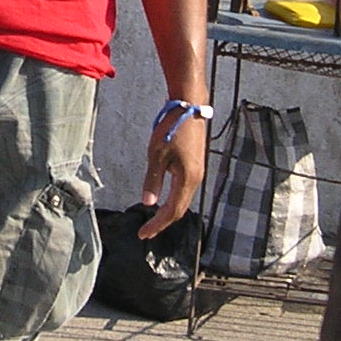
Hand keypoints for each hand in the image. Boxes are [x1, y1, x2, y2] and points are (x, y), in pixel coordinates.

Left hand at [136, 110, 209, 238]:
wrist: (190, 107)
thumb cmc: (172, 128)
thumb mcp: (157, 154)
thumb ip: (153, 180)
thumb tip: (148, 203)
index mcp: (188, 179)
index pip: (172, 211)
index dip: (158, 224)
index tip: (143, 233)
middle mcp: (196, 179)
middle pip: (180, 209)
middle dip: (163, 222)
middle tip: (146, 232)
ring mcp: (197, 172)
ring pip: (183, 200)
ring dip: (168, 212)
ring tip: (153, 221)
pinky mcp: (194, 165)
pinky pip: (184, 190)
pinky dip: (173, 200)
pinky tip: (163, 201)